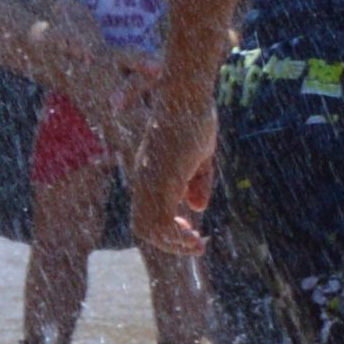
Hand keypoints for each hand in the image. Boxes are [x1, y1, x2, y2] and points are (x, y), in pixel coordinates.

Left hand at [139, 56, 222, 258]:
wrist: (186, 98)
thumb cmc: (194, 119)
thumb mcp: (200, 157)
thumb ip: (197, 183)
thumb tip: (196, 209)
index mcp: (150, 174)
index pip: (147, 212)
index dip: (166, 228)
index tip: (191, 231)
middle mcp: (144, 180)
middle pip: (143, 226)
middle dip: (169, 242)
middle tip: (196, 245)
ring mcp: (151, 182)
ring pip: (148, 228)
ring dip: (173, 244)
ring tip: (198, 245)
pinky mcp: (162, 181)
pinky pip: (161, 221)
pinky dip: (176, 236)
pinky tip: (196, 237)